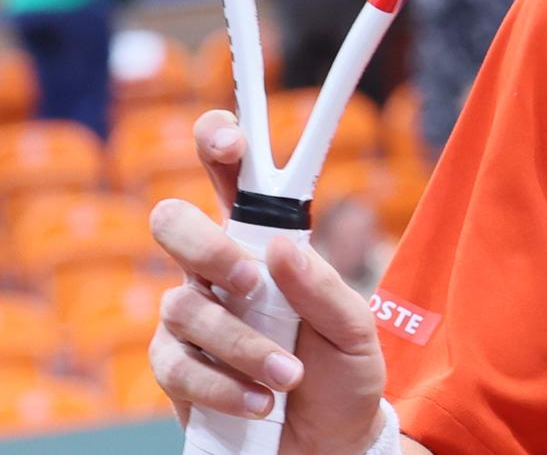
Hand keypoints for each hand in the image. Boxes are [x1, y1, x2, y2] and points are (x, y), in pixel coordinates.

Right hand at [149, 110, 387, 454]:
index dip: (219, 144)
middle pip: (172, 223)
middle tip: (249, 280)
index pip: (231, 178)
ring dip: (241, 344)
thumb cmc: (344, 373)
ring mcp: (190, 316)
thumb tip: (281, 247)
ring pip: (181, 304)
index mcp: (265, 242)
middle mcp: (218, 269)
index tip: (231, 141)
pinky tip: (260, 400)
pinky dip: (224, 384)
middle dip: (205, 246)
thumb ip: (322, 287)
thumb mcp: (355, 328)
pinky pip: (176, 365)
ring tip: (288, 375)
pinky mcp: (174, 367)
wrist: (331, 443)